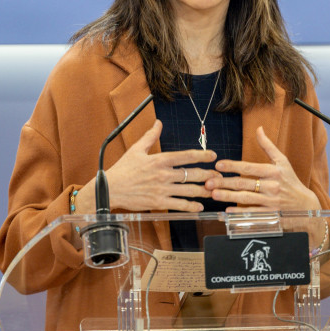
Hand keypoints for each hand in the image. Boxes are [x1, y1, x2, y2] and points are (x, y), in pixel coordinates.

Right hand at [79, 120, 219, 213]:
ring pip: (189, 191)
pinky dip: (191, 207)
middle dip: (209, 175)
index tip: (212, 155)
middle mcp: (163, 175)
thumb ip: (150, 136)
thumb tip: (158, 123)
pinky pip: (179, 205)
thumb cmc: (123, 169)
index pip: (186, 156)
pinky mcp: (158, 203)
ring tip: (214, 191)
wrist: (110, 189)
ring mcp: (162, 190)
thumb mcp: (136, 149)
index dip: (202, 155)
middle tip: (219, 176)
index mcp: (160, 160)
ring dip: (204, 191)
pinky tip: (199, 207)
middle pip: (193, 175)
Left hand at [207, 126, 319, 212]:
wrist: (306, 206)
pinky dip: (240, 212)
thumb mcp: (283, 161)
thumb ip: (268, 146)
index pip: (249, 167)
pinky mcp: (271, 215)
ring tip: (214, 194)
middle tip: (209, 181)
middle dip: (225, 182)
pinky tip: (228, 211)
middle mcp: (272, 186)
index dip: (233, 166)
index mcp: (273, 171)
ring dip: (228, 196)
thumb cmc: (291, 182)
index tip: (218, 164)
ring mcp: (271, 201)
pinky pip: (253, 213)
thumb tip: (258, 129)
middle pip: (244, 183)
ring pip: (246, 198)